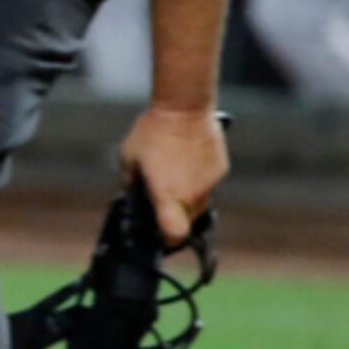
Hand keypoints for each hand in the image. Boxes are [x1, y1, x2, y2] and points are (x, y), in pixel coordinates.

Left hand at [119, 104, 227, 244]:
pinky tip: (187, 162)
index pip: (174, 234)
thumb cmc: (152, 131)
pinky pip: (208, 185)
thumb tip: (132, 199)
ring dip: (187, 200)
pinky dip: (198, 181)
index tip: (161, 238)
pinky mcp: (220, 170)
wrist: (184, 107)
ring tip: (174, 176)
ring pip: (200, 205)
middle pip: (188, 222)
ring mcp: (209, 183)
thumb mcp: (128, 160)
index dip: (168, 241)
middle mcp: (192, 194)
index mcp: (167, 195)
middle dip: (175, 219)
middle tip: (162, 202)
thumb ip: (131, 185)